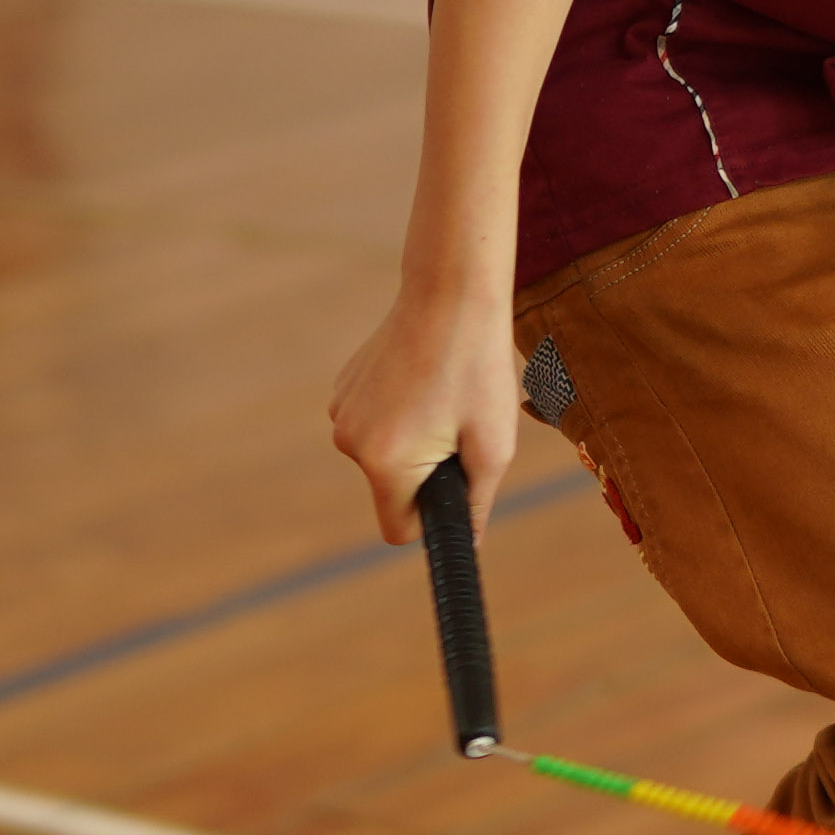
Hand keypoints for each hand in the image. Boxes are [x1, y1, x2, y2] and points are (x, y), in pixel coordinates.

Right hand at [325, 283, 517, 542]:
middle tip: (457, 426)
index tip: (454, 485)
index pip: (397, 529)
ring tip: (441, 398)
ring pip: (382, 457)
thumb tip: (467, 540)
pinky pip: (374, 425)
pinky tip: (421, 380)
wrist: (450, 294)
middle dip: (425, 472)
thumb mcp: (494, 444)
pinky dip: (397, 416)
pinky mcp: (343, 388)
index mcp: (385, 462)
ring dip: (411, 441)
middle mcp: (350, 441)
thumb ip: (477, 503)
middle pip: (392, 490)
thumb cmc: (478, 369)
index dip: (430, 517)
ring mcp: (341, 412)